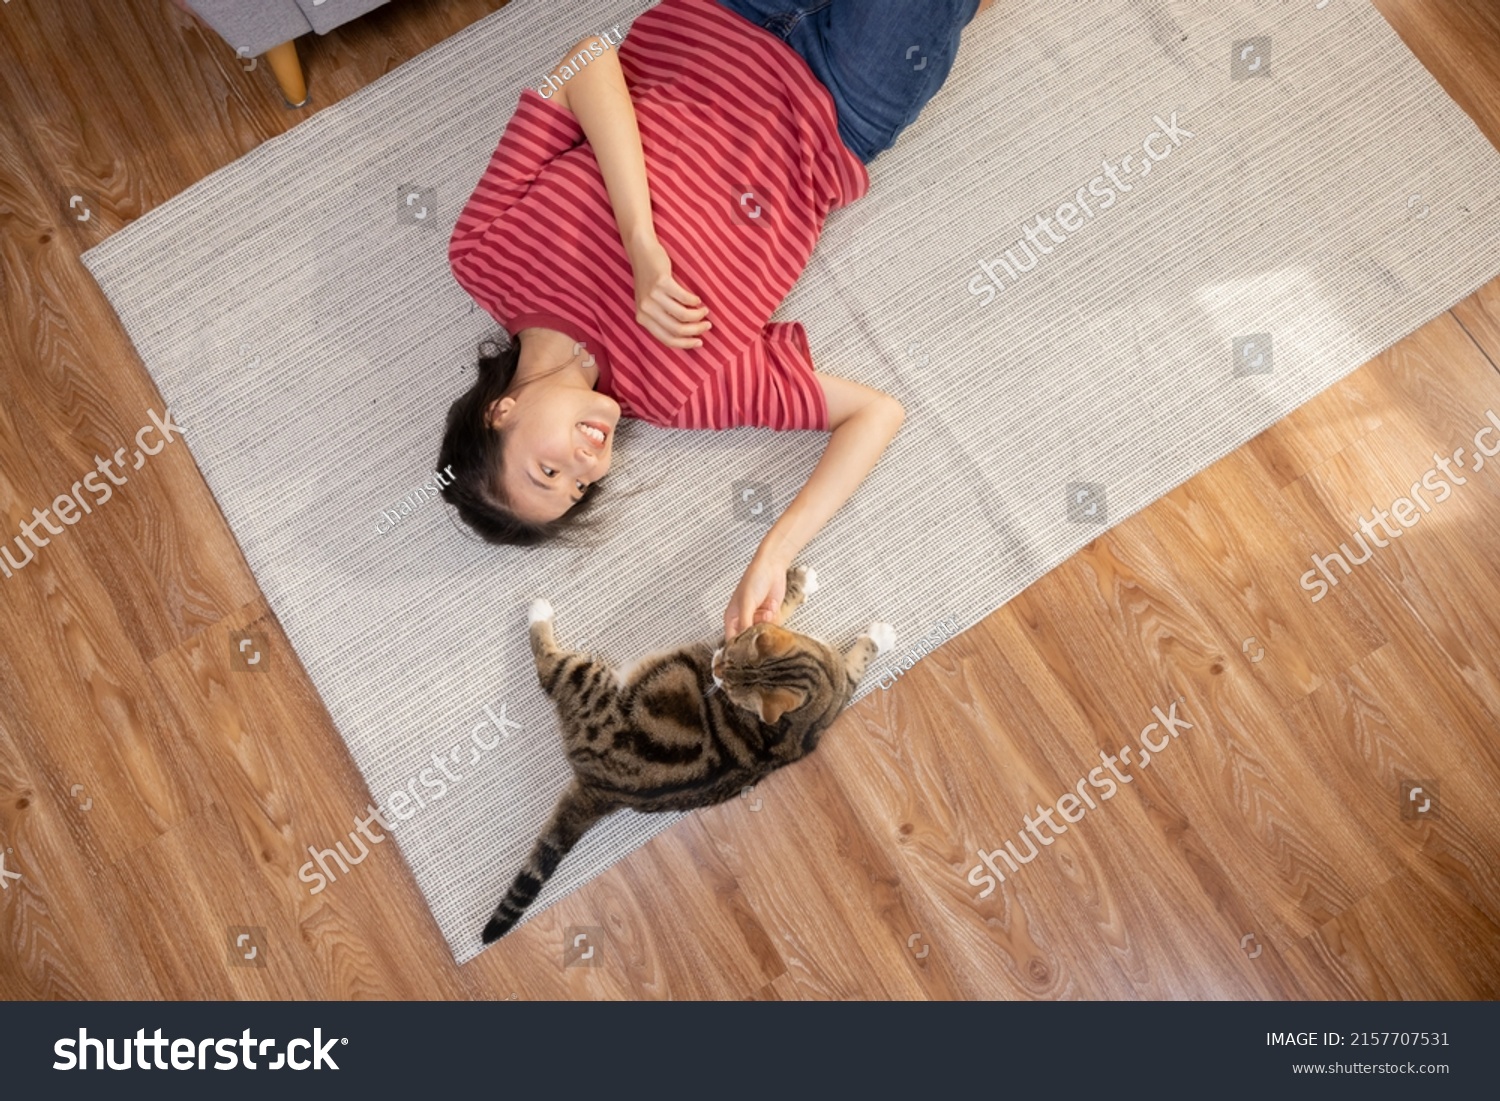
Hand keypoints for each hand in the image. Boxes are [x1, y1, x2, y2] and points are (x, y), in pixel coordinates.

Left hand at [628, 235, 710, 349]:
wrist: (640, 251)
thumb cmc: (649, 278)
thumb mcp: (650, 303)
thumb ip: (661, 318)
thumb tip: (685, 334)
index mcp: (642, 318)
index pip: (666, 339)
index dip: (685, 343)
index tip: (699, 342)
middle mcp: (645, 309)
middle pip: (677, 329)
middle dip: (696, 330)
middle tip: (707, 325)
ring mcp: (653, 296)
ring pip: (683, 315)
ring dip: (698, 315)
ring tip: (705, 311)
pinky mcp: (661, 282)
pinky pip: (684, 298)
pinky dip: (694, 301)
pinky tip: (698, 299)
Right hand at [723, 547, 789, 641]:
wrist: (773, 567)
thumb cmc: (754, 579)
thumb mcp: (746, 603)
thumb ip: (745, 623)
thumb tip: (744, 642)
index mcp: (732, 619)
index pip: (732, 641)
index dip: (738, 650)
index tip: (746, 656)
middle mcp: (744, 621)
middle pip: (750, 640)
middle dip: (757, 633)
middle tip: (761, 620)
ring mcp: (758, 620)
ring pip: (763, 635)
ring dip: (768, 623)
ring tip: (766, 608)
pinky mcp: (771, 617)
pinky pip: (774, 628)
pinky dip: (775, 619)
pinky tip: (772, 606)